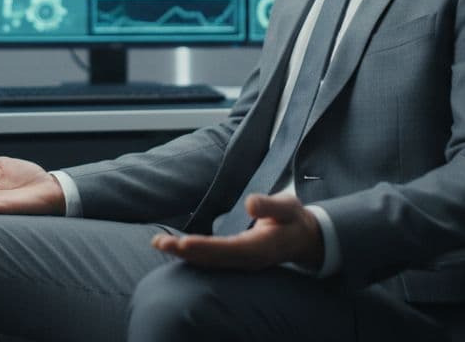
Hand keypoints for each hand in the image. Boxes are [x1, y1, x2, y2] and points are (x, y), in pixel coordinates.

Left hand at [151, 193, 323, 270]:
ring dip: (184, 254)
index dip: (206, 247)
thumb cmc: (294, 219)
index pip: (229, 249)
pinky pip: (211, 260)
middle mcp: (248, 259)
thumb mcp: (288, 208)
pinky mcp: (236, 259)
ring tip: (159, 244)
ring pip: (209, 262)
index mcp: (260, 248)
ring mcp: (241, 262)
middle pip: (213, 259)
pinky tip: (175, 247)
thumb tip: (250, 203)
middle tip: (160, 243)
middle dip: (185, 252)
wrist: (305, 239)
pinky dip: (192, 254)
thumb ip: (270, 206)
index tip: (185, 243)